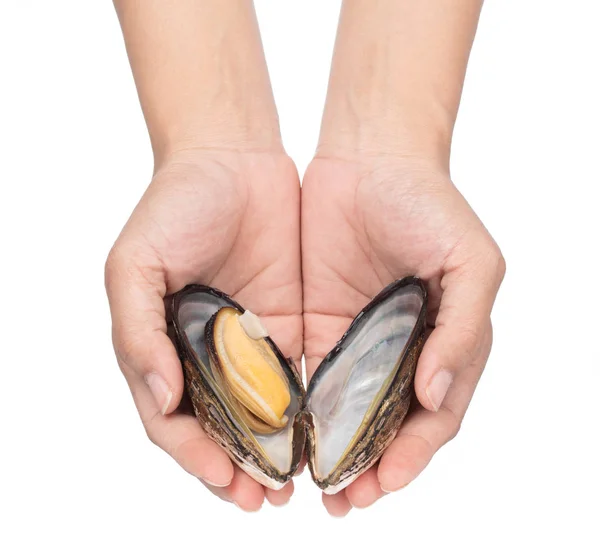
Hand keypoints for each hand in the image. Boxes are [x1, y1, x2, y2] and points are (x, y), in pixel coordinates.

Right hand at [105, 149, 301, 510]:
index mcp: (162, 347)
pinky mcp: (289, 323)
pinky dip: (305, 412)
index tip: (224, 480)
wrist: (232, 159)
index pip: (171, 418)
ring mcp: (248, 342)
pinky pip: (297, 376)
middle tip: (263, 500)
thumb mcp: (134, 263)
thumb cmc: (175, 204)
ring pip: (259, 414)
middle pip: (218, 427)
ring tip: (293, 487)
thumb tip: (161, 399)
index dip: (192, 455)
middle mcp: (204, 353)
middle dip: (237, 469)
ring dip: (273, 453)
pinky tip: (320, 436)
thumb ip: (138, 332)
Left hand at [302, 155, 504, 514]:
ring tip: (309, 486)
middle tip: (343, 501)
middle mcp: (400, 352)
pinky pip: (305, 378)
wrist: (369, 158)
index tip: (386, 482)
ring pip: (344, 413)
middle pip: (386, 426)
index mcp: (444, 344)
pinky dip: (297, 413)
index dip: (414, 455)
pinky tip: (282, 437)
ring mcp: (356, 342)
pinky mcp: (315, 324)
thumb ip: (462, 330)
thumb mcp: (470, 260)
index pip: (434, 416)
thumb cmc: (428, 202)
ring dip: (331, 453)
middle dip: (369, 468)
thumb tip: (436, 396)